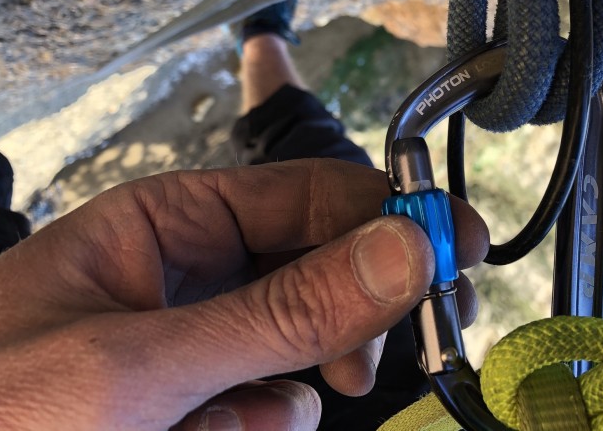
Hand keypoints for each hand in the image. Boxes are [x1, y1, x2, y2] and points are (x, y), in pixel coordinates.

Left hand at [0, 159, 488, 429]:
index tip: (462, 246)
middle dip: (368, 301)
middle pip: (323, 263)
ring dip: (306, 379)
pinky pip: (273, 400)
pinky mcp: (203, 398)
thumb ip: (280, 312)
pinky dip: (264, 422)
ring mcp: (201, 337)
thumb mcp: (140, 365)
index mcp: (171, 221)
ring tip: (247, 417)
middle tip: (429, 329)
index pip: (311, 195)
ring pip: (307, 339)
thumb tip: (402, 250)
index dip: (393, 213)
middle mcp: (195, 270)